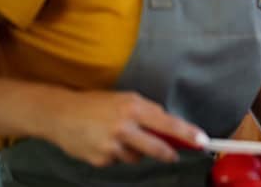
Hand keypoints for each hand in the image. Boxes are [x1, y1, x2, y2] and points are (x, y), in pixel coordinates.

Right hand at [45, 90, 203, 166]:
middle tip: (173, 154)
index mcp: (133, 108)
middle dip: (169, 153)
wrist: (59, 114)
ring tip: (120, 137)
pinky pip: (119, 161)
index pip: (167, 123)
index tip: (202, 141)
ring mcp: (111, 145)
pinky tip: (104, 143)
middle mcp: (123, 127)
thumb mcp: (126, 100)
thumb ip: (149, 114)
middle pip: (157, 148)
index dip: (187, 134)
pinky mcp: (100, 159)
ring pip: (138, 157)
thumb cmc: (96, 104)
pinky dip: (118, 154)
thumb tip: (172, 129)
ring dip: (136, 151)